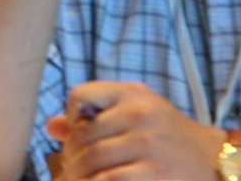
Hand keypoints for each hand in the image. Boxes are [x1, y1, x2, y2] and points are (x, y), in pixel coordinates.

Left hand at [48, 82, 227, 180]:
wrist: (214, 161)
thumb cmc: (167, 136)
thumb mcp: (136, 114)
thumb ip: (95, 116)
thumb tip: (52, 127)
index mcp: (134, 94)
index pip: (80, 95)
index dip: (70, 117)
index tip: (74, 136)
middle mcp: (141, 114)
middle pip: (83, 135)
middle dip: (70, 156)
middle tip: (69, 169)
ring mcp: (148, 144)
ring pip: (91, 160)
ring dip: (76, 174)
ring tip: (75, 179)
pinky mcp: (154, 172)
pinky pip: (107, 179)